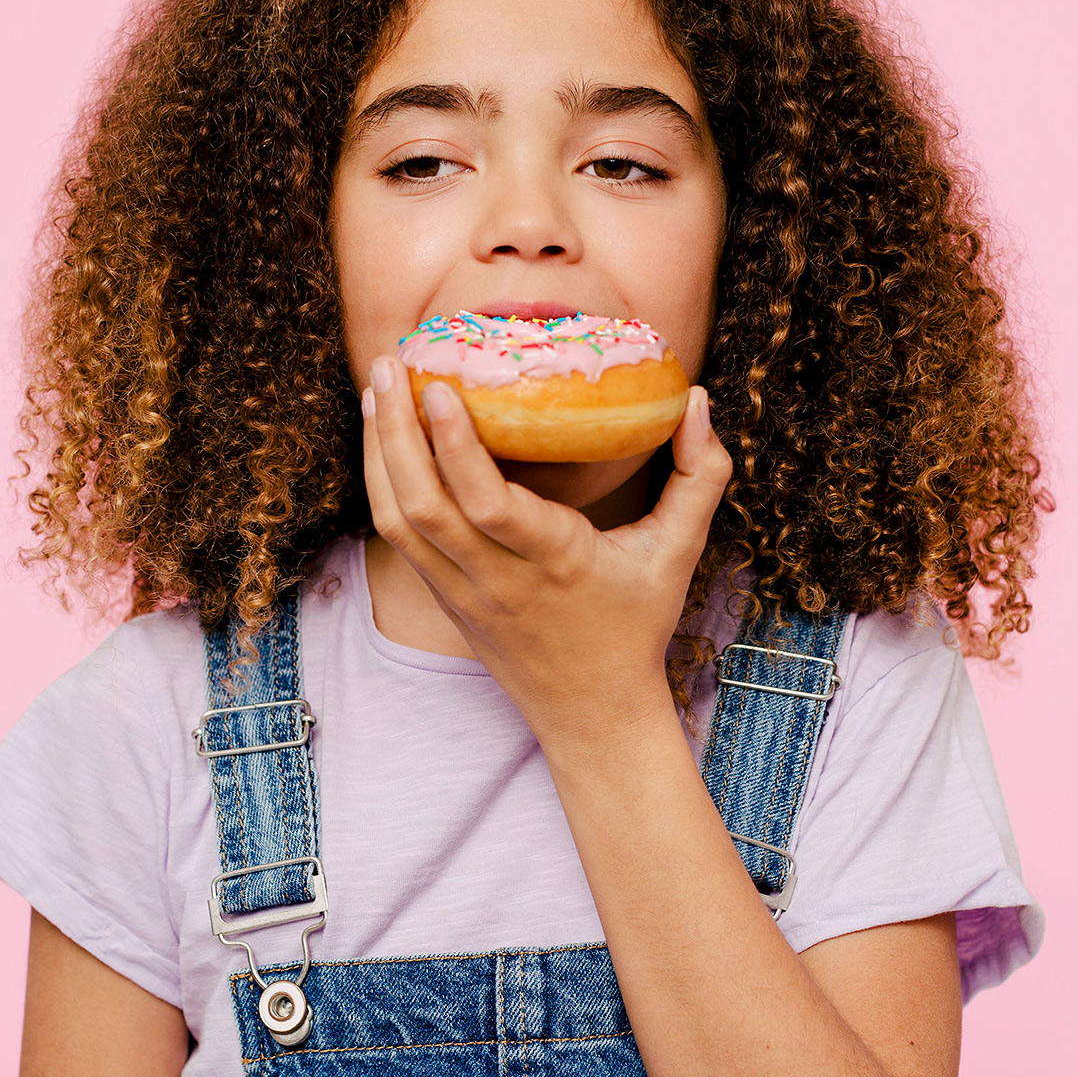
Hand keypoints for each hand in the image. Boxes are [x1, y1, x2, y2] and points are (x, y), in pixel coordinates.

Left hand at [361, 357, 732, 745]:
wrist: (593, 712)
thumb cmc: (637, 624)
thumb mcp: (679, 552)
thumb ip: (699, 475)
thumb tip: (695, 398)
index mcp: (555, 562)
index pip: (489, 506)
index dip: (457, 447)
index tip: (442, 389)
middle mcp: (497, 580)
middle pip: (423, 507)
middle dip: (396, 433)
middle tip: (392, 364)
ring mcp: (462, 593)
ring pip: (397, 522)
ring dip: (378, 453)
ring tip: (379, 387)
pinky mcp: (443, 599)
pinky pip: (400, 537)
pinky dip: (384, 483)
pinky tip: (385, 438)